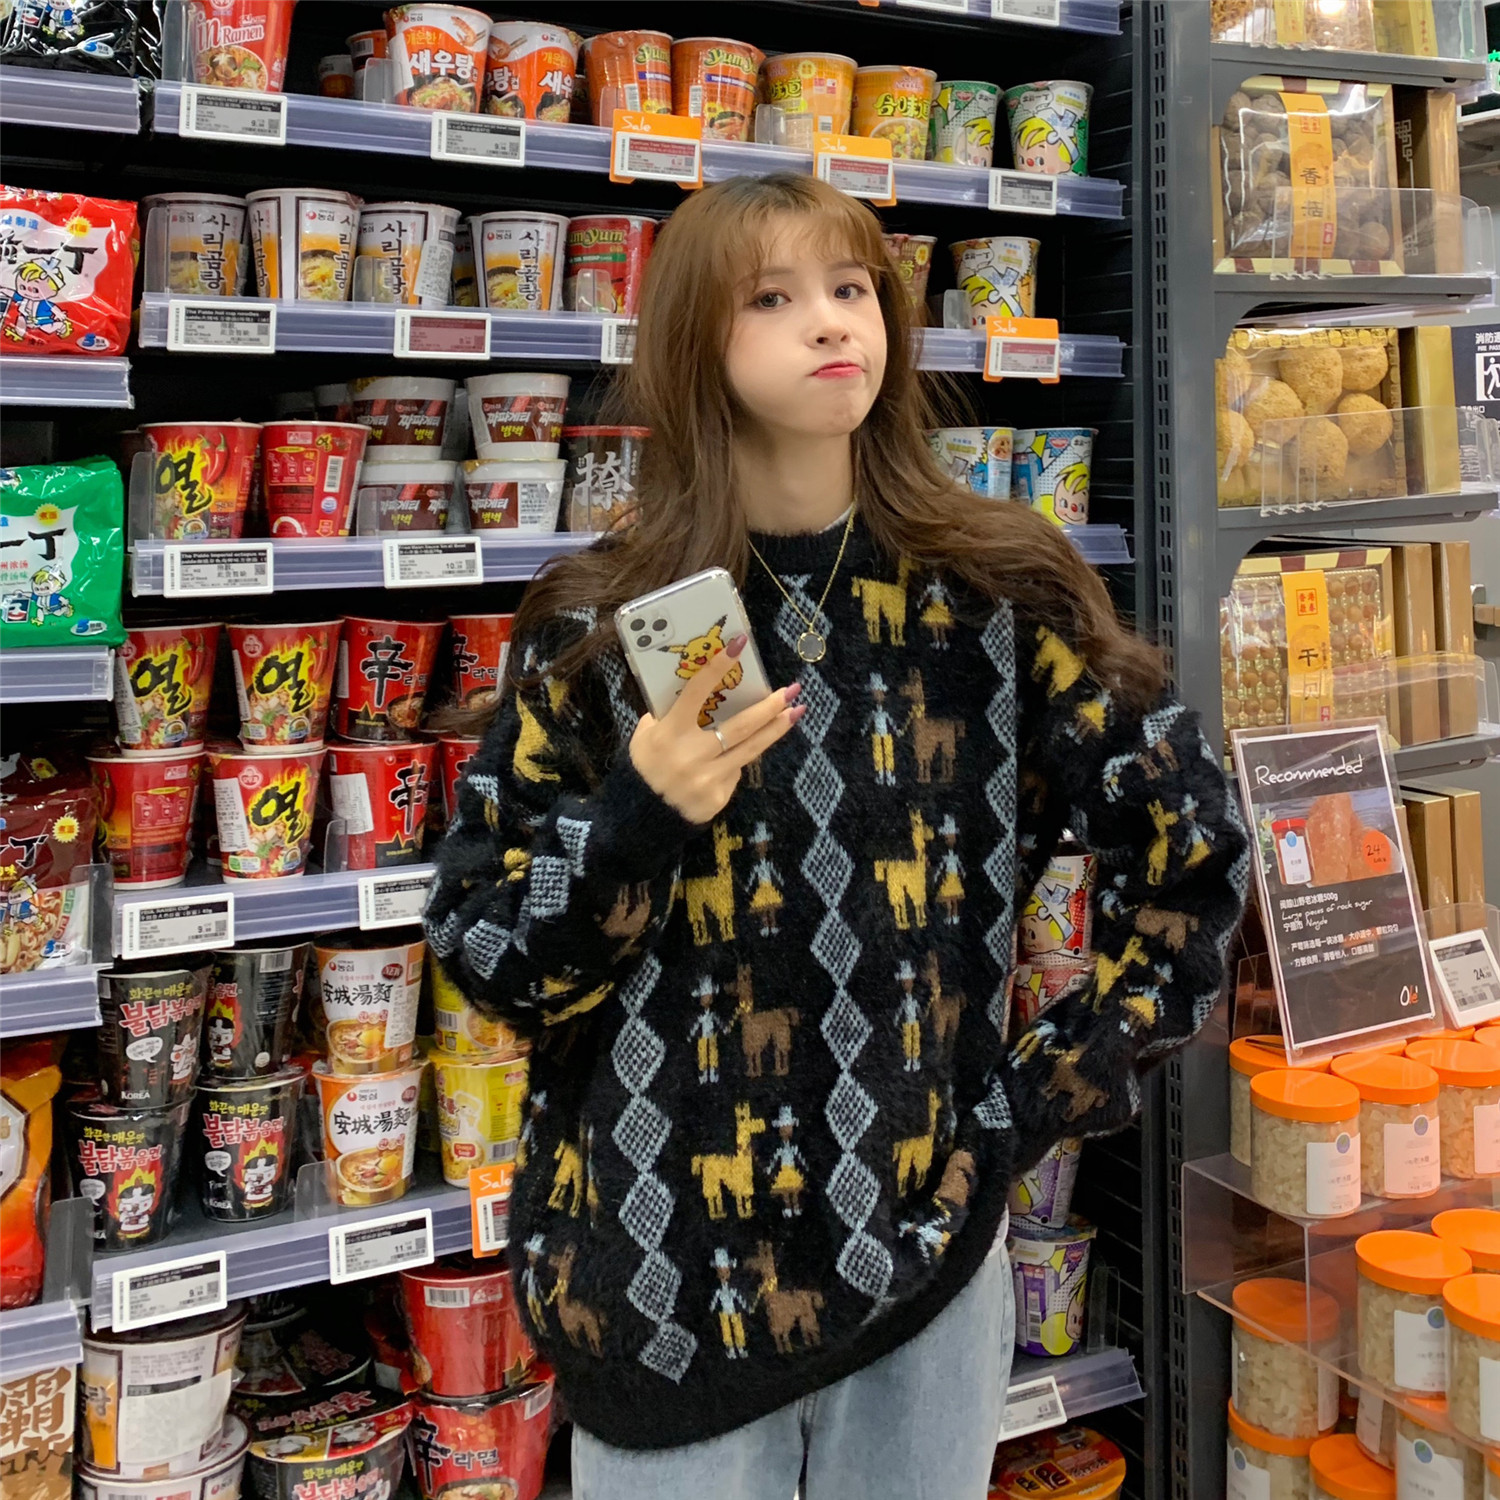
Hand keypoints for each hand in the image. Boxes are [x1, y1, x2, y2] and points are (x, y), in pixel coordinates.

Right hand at [629, 633, 803, 824]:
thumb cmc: (644, 767)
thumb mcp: (645, 735)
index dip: (718, 666)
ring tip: (796, 712)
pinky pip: (736, 771)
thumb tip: (700, 688)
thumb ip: (669, 714)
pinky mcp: (718, 797)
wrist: (641, 817)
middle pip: (739, 726)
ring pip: (750, 749)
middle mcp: (690, 756)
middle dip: (769, 706)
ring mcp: (707, 779)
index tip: (739, 645)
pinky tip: (740, 753)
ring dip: (776, 729)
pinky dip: (740, 758)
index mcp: (668, 734)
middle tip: (791, 690)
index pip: (696, 692)